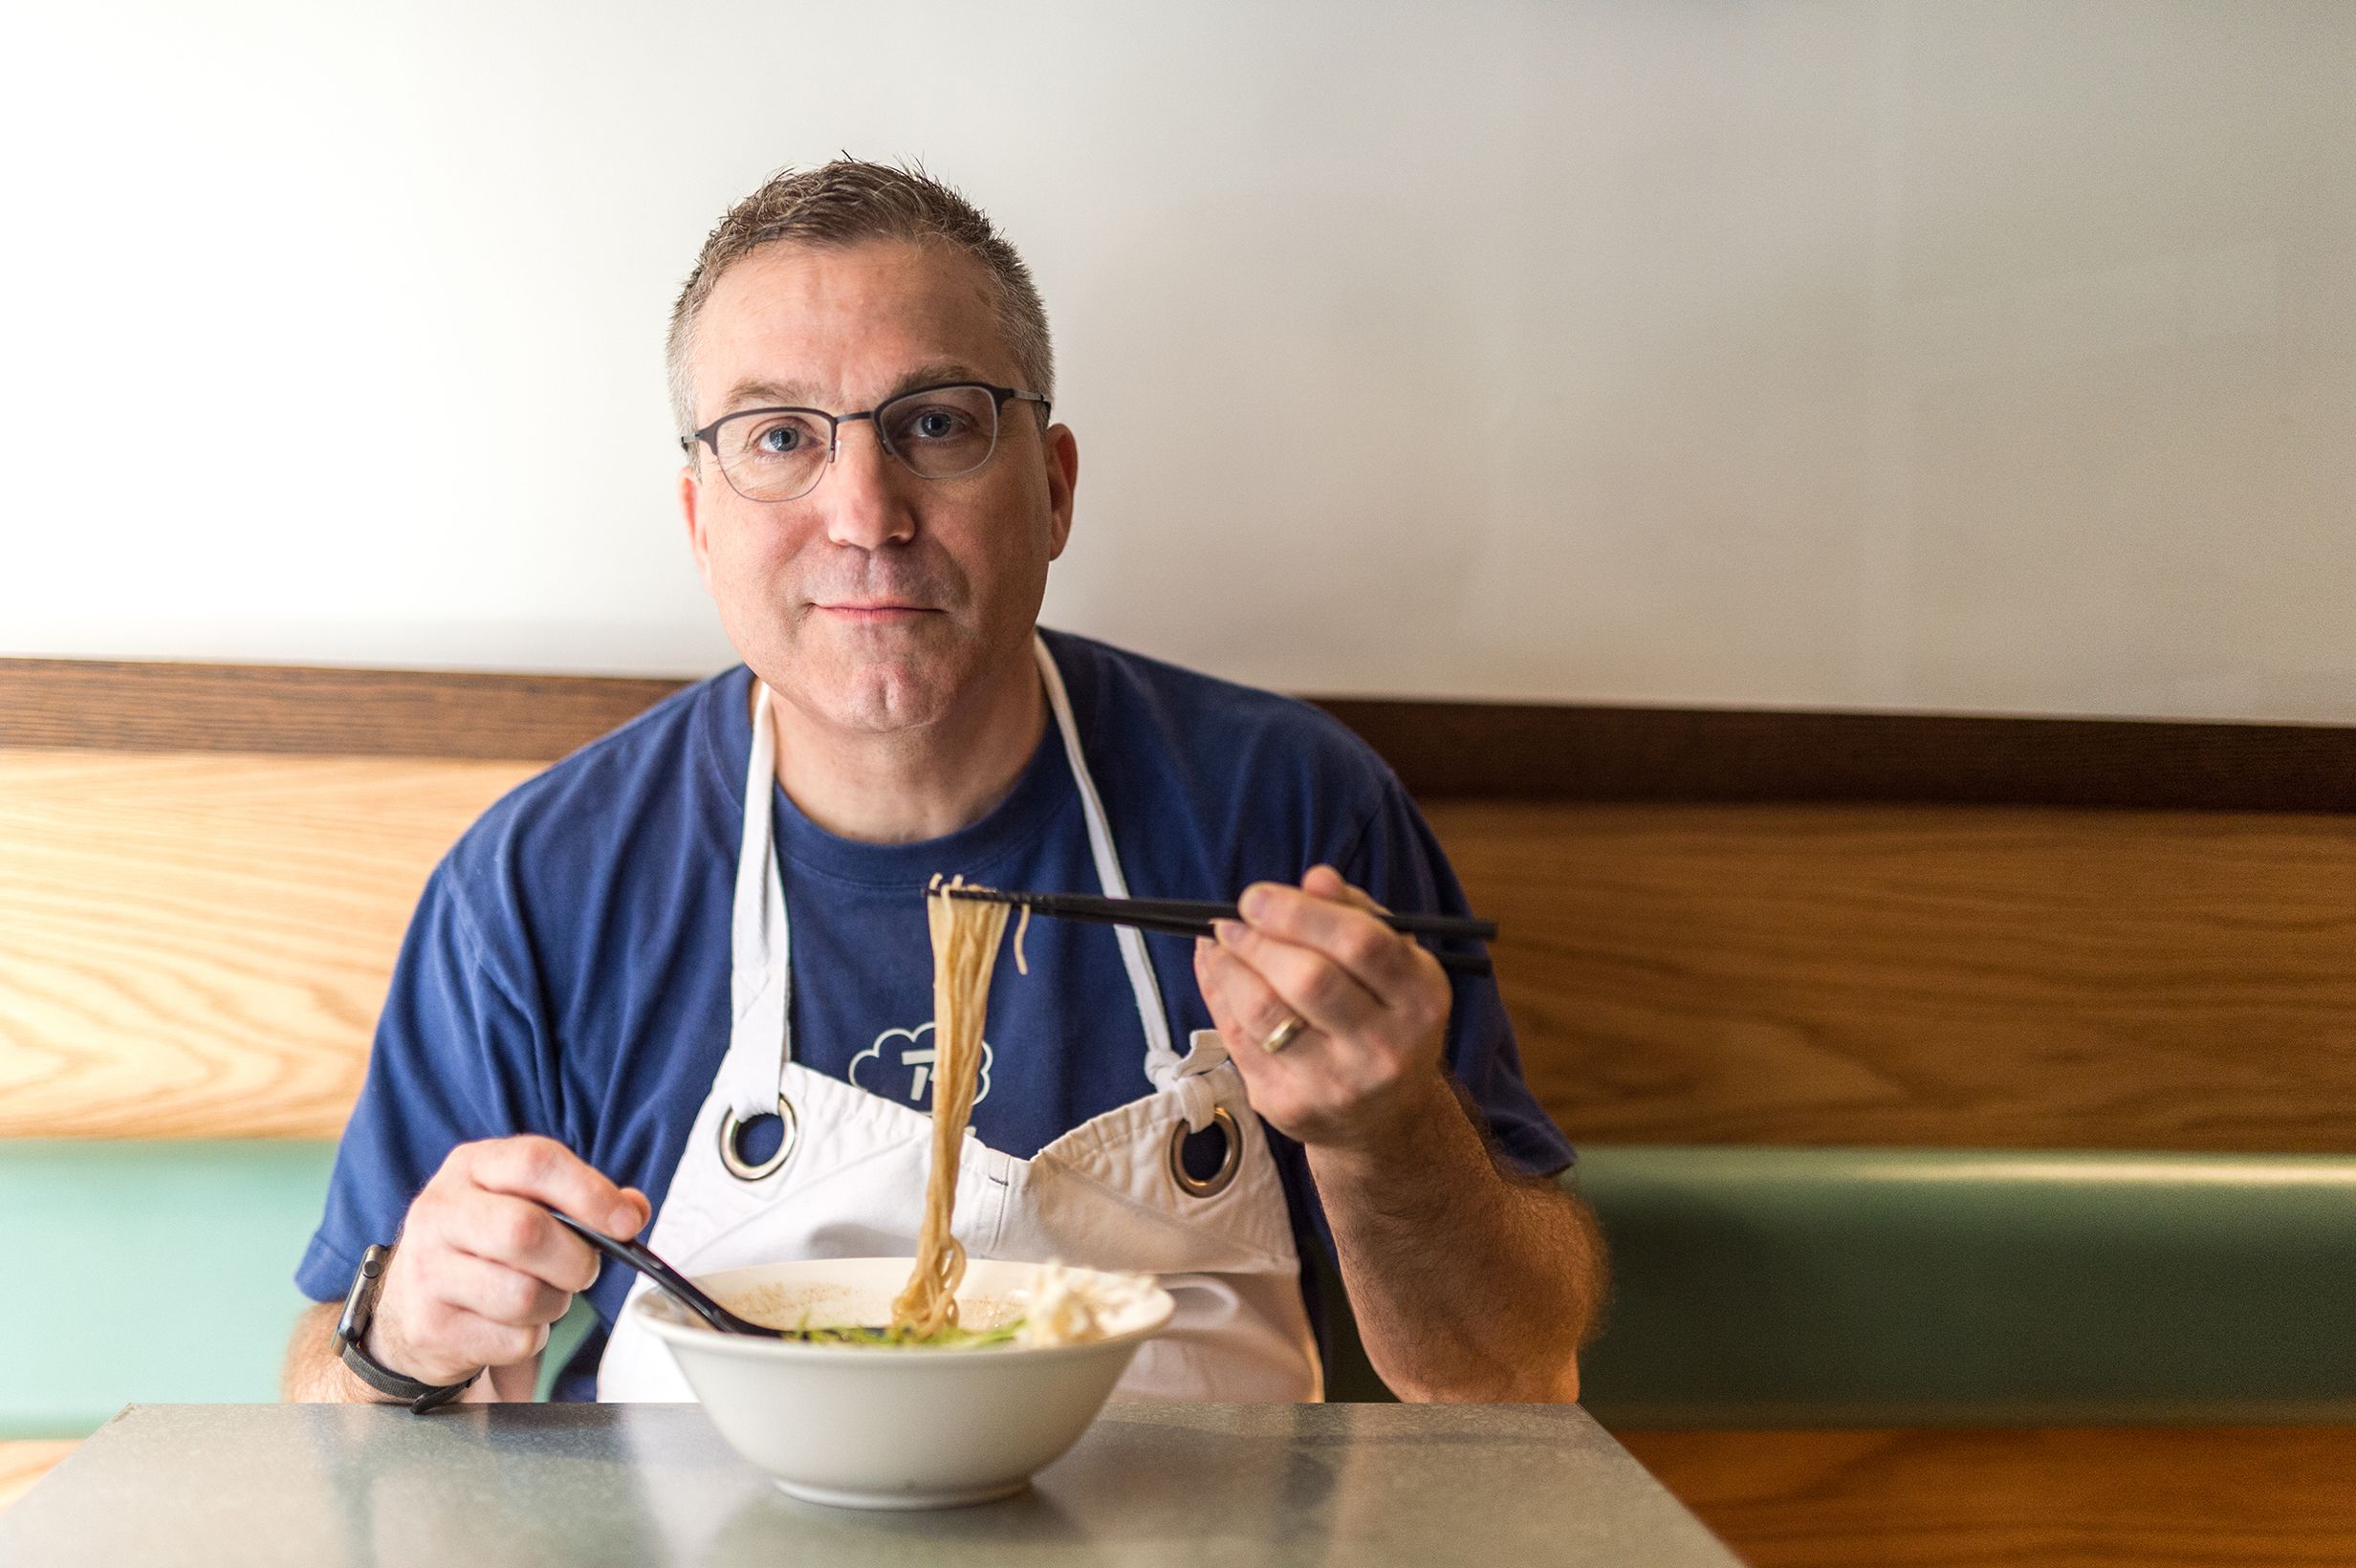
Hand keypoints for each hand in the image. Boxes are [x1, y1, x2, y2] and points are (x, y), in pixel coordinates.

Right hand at [366, 1135, 649, 1386]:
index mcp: (471, 1167)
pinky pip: (514, 1340)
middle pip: (526, 1231)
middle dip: (575, 1260)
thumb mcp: (523, 1200)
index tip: (626, 1223)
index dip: (591, 1193)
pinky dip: (530, 1337)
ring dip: (553, 1303)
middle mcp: (440, 1212)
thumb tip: (632, 1209)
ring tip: (540, 1295)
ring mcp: (427, 1271)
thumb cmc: (480, 1244)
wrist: (408, 1306)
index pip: (536, 1162)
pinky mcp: (431, 1327)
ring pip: (523, 1294)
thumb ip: (582, 1198)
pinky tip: (509, 1323)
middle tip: (582, 1269)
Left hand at [1192, 865, 1456, 1151]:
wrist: (1385, 1119)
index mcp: (1420, 998)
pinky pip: (1240, 1041)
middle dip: (1257, 939)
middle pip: (1310, 979)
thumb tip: (1315, 879)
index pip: (1361, 943)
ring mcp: (1338, 1084)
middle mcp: (1386, 1047)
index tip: (1256, 895)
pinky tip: (1215, 972)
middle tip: (1231, 919)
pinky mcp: (1292, 1107)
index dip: (1299, 913)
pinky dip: (1218, 996)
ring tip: (1218, 941)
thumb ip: (1356, 913)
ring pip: (1265, 1012)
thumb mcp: (1394, 963)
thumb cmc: (1384, 1019)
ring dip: (1228, 966)